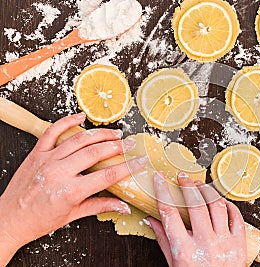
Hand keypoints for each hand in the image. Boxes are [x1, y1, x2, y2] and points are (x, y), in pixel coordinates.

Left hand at [0, 113, 146, 265]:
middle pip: (95, 153)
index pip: (107, 175)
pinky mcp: (36, 153)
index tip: (140, 160)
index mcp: (70, 191)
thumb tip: (123, 206)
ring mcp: (47, 160)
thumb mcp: (72, 216)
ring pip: (79, 140)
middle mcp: (59, 172)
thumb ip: (100, 206)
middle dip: (117, 147)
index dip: (128, 167)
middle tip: (130, 144)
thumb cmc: (38, 220)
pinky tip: (80, 116)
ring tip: (114, 134)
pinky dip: (67, 121)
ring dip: (100, 134)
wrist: (8, 219)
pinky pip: (52, 131)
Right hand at [147, 172, 246, 266]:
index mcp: (185, 251)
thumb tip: (151, 220)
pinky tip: (218, 199)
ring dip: (206, 190)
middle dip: (187, 186)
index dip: (163, 192)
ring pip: (216, 205)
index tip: (159, 180)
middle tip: (182, 177)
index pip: (169, 214)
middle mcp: (205, 244)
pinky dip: (227, 203)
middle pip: (195, 205)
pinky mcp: (239, 242)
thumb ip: (164, 240)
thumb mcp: (174, 264)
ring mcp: (225, 242)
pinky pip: (236, 215)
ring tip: (199, 184)